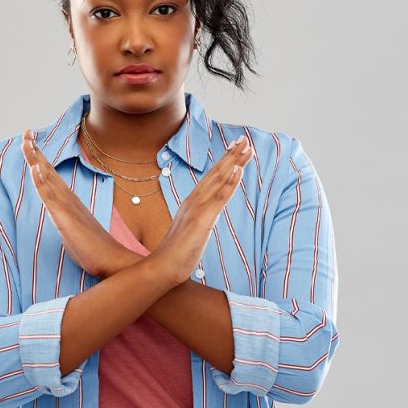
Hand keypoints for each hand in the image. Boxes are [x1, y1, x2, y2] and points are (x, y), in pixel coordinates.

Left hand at [20, 129, 140, 278]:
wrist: (114, 262)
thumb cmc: (96, 250)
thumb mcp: (75, 231)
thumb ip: (67, 221)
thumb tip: (63, 220)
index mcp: (69, 201)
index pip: (51, 176)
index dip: (39, 159)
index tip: (31, 143)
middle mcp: (68, 199)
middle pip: (47, 170)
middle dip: (35, 151)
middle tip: (27, 132)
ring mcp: (67, 207)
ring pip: (47, 178)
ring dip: (36, 159)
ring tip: (27, 142)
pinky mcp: (65, 219)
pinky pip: (50, 198)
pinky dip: (41, 182)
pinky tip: (35, 169)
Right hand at [147, 135, 254, 285]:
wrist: (161, 268)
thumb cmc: (175, 254)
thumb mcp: (190, 231)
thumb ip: (198, 220)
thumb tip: (205, 217)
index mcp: (192, 203)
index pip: (211, 178)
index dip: (224, 162)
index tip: (236, 148)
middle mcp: (194, 201)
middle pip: (216, 173)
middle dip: (232, 155)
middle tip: (245, 139)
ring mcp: (197, 209)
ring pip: (219, 180)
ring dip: (234, 162)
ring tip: (247, 148)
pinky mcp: (201, 220)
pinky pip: (219, 198)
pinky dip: (229, 183)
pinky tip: (238, 170)